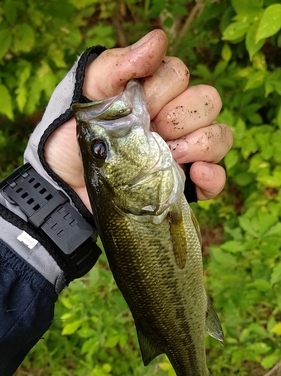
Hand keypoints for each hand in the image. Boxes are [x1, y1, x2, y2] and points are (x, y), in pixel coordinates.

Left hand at [45, 30, 231, 210]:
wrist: (64, 186)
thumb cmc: (71, 138)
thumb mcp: (86, 97)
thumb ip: (117, 66)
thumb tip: (158, 39)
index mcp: (154, 94)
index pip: (180, 76)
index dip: (161, 92)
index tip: (135, 109)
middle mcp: (174, 120)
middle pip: (208, 101)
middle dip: (180, 117)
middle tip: (151, 133)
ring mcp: (183, 153)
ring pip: (220, 136)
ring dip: (200, 144)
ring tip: (169, 158)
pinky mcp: (184, 186)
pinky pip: (217, 178)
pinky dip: (213, 177)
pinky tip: (194, 175)